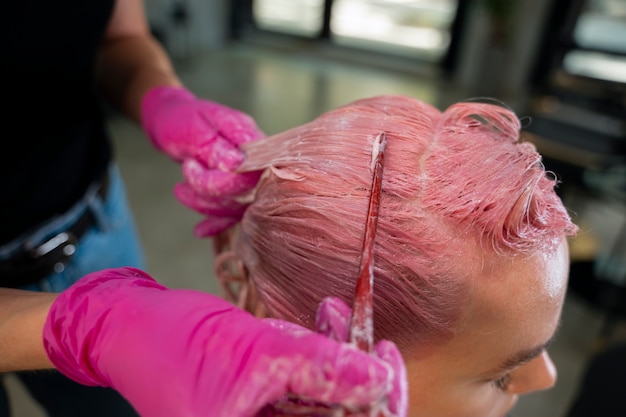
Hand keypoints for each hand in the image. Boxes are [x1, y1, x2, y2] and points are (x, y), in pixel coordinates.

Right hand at [43, 267, 402, 416]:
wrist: (129, 327)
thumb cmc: (175, 344)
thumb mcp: (257, 351)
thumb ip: (323, 366)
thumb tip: (381, 379)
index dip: (378, 405)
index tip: (388, 362)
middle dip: (355, 375)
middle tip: (365, 334)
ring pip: (323, 402)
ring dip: (334, 356)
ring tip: (332, 314)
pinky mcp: (260, 405)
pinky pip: (303, 387)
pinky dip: (314, 355)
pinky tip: (322, 321)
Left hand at [141, 86, 263, 235]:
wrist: (173, 120)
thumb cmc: (181, 119)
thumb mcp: (194, 129)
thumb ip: (215, 147)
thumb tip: (237, 164)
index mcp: (248, 136)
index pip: (252, 171)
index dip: (224, 182)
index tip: (192, 167)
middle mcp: (254, 157)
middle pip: (246, 192)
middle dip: (208, 191)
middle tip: (186, 169)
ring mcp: (246, 174)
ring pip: (236, 206)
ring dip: (204, 203)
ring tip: (180, 189)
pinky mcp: (236, 188)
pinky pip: (232, 212)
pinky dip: (215, 222)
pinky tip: (200, 231)